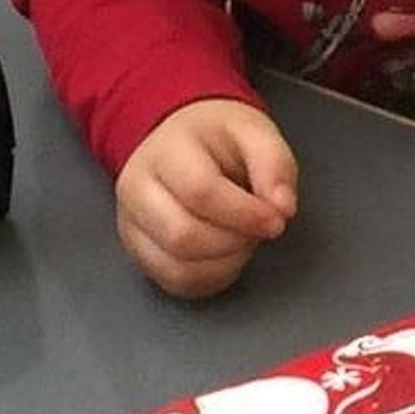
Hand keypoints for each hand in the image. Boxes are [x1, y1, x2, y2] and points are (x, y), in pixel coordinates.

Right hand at [115, 98, 296, 297]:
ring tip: (244, 238)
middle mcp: (137, 190)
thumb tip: (282, 208)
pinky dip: (211, 277)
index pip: (200, 192)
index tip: (277, 219)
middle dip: (235, 241)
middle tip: (260, 228)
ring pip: (176, 266)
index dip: (245, 214)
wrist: (179, 137)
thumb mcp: (254, 132)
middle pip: (182, 236)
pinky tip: (229, 255)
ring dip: (225, 262)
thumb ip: (274, 164)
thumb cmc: (218, 137)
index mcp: (166, 152)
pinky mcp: (139, 250)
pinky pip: (174, 281)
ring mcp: (132, 224)